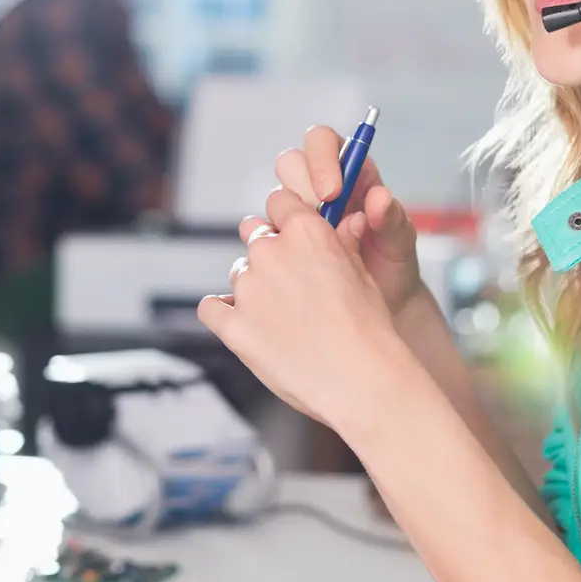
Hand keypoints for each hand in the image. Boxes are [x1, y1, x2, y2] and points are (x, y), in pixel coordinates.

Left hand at [197, 183, 417, 433]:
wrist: (360, 380)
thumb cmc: (369, 331)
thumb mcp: (362, 274)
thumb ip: (341, 245)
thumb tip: (342, 224)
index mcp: (306, 232)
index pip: (279, 201)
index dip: (285, 217)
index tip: (291, 234)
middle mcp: (271, 251)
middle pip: (255, 235)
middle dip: (269, 253)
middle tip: (290, 284)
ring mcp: (249, 289)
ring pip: (239, 273)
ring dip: (253, 287)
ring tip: (281, 318)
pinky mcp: (233, 326)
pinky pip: (211, 308)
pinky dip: (223, 313)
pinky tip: (242, 324)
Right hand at [256, 126, 428, 322]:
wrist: (383, 300)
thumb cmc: (394, 263)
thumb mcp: (401, 241)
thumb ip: (392, 218)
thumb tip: (378, 198)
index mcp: (350, 173)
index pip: (323, 142)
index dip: (322, 159)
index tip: (332, 191)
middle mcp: (320, 188)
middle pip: (291, 163)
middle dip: (301, 187)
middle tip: (320, 219)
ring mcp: (299, 214)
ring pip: (275, 196)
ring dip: (286, 216)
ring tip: (311, 246)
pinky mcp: (285, 240)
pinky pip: (264, 231)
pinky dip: (271, 242)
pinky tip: (292, 262)